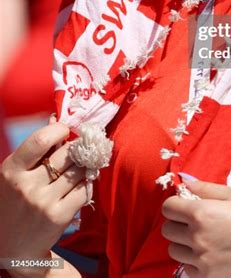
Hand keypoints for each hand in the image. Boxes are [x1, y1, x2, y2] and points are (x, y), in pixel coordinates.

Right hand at [0, 118, 87, 276]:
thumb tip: (56, 116)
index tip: (65, 131)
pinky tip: (79, 185)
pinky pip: (84, 190)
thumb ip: (35, 148)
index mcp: (11, 169)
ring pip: (79, 170)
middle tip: (78, 150)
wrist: (12, 248)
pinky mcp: (59, 217)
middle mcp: (26, 186)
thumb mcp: (14, 173)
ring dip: (84, 166)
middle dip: (76, 149)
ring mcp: (43, 202)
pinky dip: (86, 185)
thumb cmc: (14, 201)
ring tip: (78, 168)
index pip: (41, 139)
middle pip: (66, 153)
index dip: (59, 130)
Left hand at [162, 179, 230, 277]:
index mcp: (202, 213)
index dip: (176, 204)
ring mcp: (202, 262)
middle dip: (179, 223)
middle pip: (168, 230)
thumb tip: (185, 183)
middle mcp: (198, 238)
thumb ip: (207, 189)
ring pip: (175, 252)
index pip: (168, 208)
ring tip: (207, 239)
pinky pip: (188, 271)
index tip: (185, 205)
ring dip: (185, 244)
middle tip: (197, 221)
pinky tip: (213, 255)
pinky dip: (195, 263)